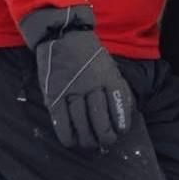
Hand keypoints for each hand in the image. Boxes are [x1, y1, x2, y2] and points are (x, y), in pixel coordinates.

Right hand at [19, 5, 134, 148]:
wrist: (63, 34)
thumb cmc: (89, 54)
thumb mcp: (108, 66)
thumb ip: (115, 87)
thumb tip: (124, 113)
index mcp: (108, 76)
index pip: (117, 105)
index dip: (120, 122)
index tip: (121, 132)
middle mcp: (91, 84)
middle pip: (99, 118)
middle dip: (105, 136)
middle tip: (106, 142)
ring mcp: (71, 89)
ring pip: (80, 121)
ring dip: (86, 138)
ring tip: (90, 145)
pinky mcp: (53, 93)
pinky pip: (60, 118)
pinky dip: (66, 133)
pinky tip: (70, 141)